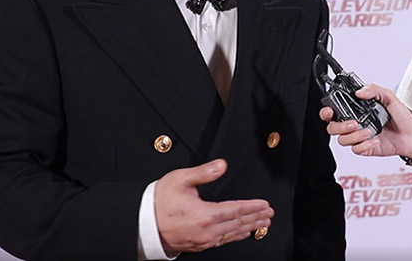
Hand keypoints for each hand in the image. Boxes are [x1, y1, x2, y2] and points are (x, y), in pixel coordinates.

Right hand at [155, 159, 273, 253]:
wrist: (141, 224)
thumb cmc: (158, 202)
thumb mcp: (180, 180)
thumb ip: (204, 172)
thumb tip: (222, 165)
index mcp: (204, 215)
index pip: (236, 210)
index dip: (252, 207)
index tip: (265, 204)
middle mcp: (206, 231)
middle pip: (238, 223)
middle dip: (256, 218)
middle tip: (269, 214)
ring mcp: (203, 240)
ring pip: (232, 234)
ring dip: (249, 228)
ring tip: (262, 224)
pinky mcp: (198, 245)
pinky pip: (222, 241)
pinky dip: (235, 236)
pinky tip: (242, 233)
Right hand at [319, 83, 411, 159]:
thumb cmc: (401, 115)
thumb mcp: (389, 97)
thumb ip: (375, 90)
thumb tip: (360, 91)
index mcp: (357, 109)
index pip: (334, 110)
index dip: (327, 112)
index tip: (329, 111)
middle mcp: (355, 123)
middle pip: (332, 127)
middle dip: (339, 126)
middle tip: (353, 123)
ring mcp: (359, 136)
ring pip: (342, 140)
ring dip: (354, 136)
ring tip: (368, 131)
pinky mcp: (366, 148)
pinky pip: (356, 150)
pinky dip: (364, 145)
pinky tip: (374, 139)